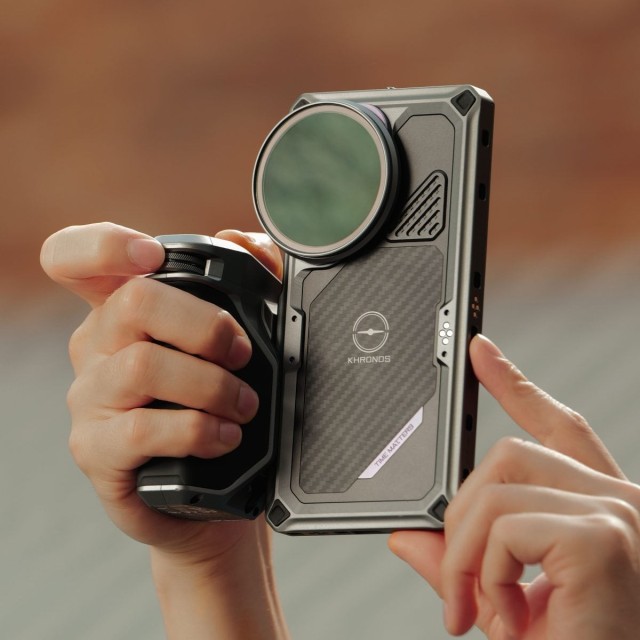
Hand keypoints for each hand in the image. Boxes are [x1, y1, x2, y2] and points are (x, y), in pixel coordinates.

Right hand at [41, 222, 287, 638]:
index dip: (105, 245)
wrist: (212, 482)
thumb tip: (241, 240)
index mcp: (122, 308)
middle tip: (242, 353)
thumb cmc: (221, 401)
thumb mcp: (234, 337)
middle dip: (205, 324)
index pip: (73, 258)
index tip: (154, 255)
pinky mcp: (96, 449)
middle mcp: (96, 346)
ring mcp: (89, 398)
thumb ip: (249, 278)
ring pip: (142, 366)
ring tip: (245, 405)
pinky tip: (224, 436)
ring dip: (211, 385)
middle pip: (134, 301)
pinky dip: (197, 430)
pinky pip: (141, 430)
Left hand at [389, 334, 639, 639]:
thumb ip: (460, 560)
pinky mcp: (600, 538)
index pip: (558, 427)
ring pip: (495, 486)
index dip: (516, 385)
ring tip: (477, 607)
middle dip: (462, 514)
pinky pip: (503, 526)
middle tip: (460, 583)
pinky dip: (486, 574)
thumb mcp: (505, 598)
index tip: (479, 352)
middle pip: (507, 453)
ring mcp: (616, 516)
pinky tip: (507, 617)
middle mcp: (619, 502)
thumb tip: (404, 536)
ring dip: (466, 552)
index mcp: (597, 507)